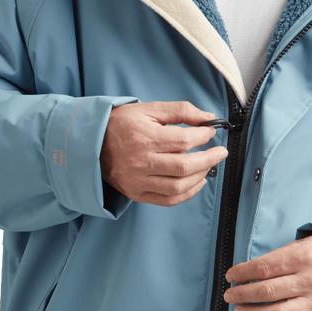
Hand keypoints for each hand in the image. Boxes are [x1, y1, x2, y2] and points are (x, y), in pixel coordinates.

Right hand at [100, 100, 227, 205]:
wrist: (91, 145)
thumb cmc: (120, 125)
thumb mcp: (148, 109)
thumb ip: (179, 111)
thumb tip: (207, 118)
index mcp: (145, 138)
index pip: (184, 140)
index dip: (203, 137)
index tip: (210, 133)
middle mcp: (142, 162)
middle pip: (185, 166)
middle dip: (209, 159)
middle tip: (220, 152)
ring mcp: (139, 181)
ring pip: (179, 186)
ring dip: (200, 176)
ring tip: (208, 166)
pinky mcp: (138, 194)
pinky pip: (169, 200)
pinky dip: (188, 194)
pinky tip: (197, 183)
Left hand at [223, 233, 311, 310]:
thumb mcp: (305, 243)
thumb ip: (280, 257)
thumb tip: (249, 271)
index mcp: (304, 257)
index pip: (263, 267)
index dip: (242, 273)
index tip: (231, 276)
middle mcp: (311, 280)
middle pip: (266, 291)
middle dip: (242, 294)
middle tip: (230, 296)